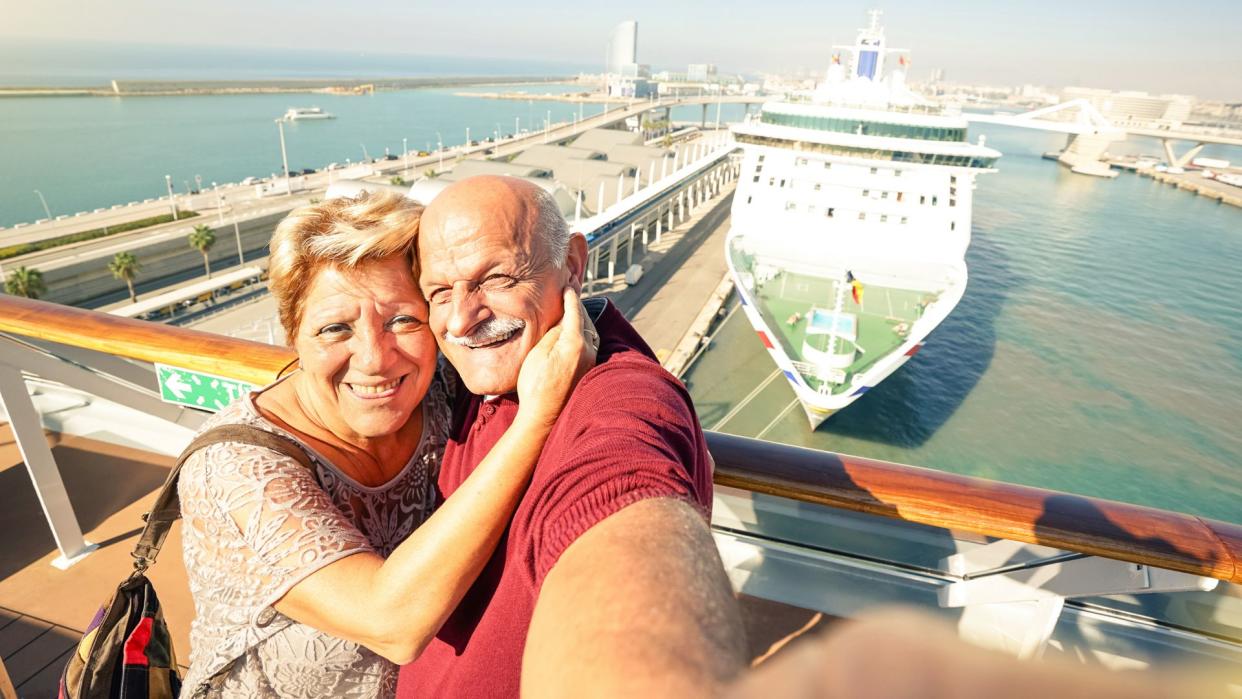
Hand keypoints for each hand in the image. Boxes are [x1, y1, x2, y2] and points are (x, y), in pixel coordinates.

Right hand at [516, 287, 596, 428]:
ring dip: (582, 319)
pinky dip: (584, 332)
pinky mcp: (588, 371)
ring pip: (590, 332)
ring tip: (572, 309)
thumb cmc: (535, 385)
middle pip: (585, 320)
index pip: (574, 312)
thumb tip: (563, 322)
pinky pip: (590, 343)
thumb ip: (553, 334)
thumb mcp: (538, 354)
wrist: (543, 417)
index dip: (570, 296)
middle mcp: (589, 350)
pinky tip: (576, 331)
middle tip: (571, 291)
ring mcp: (591, 362)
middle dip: (578, 305)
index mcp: (575, 343)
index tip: (568, 285)